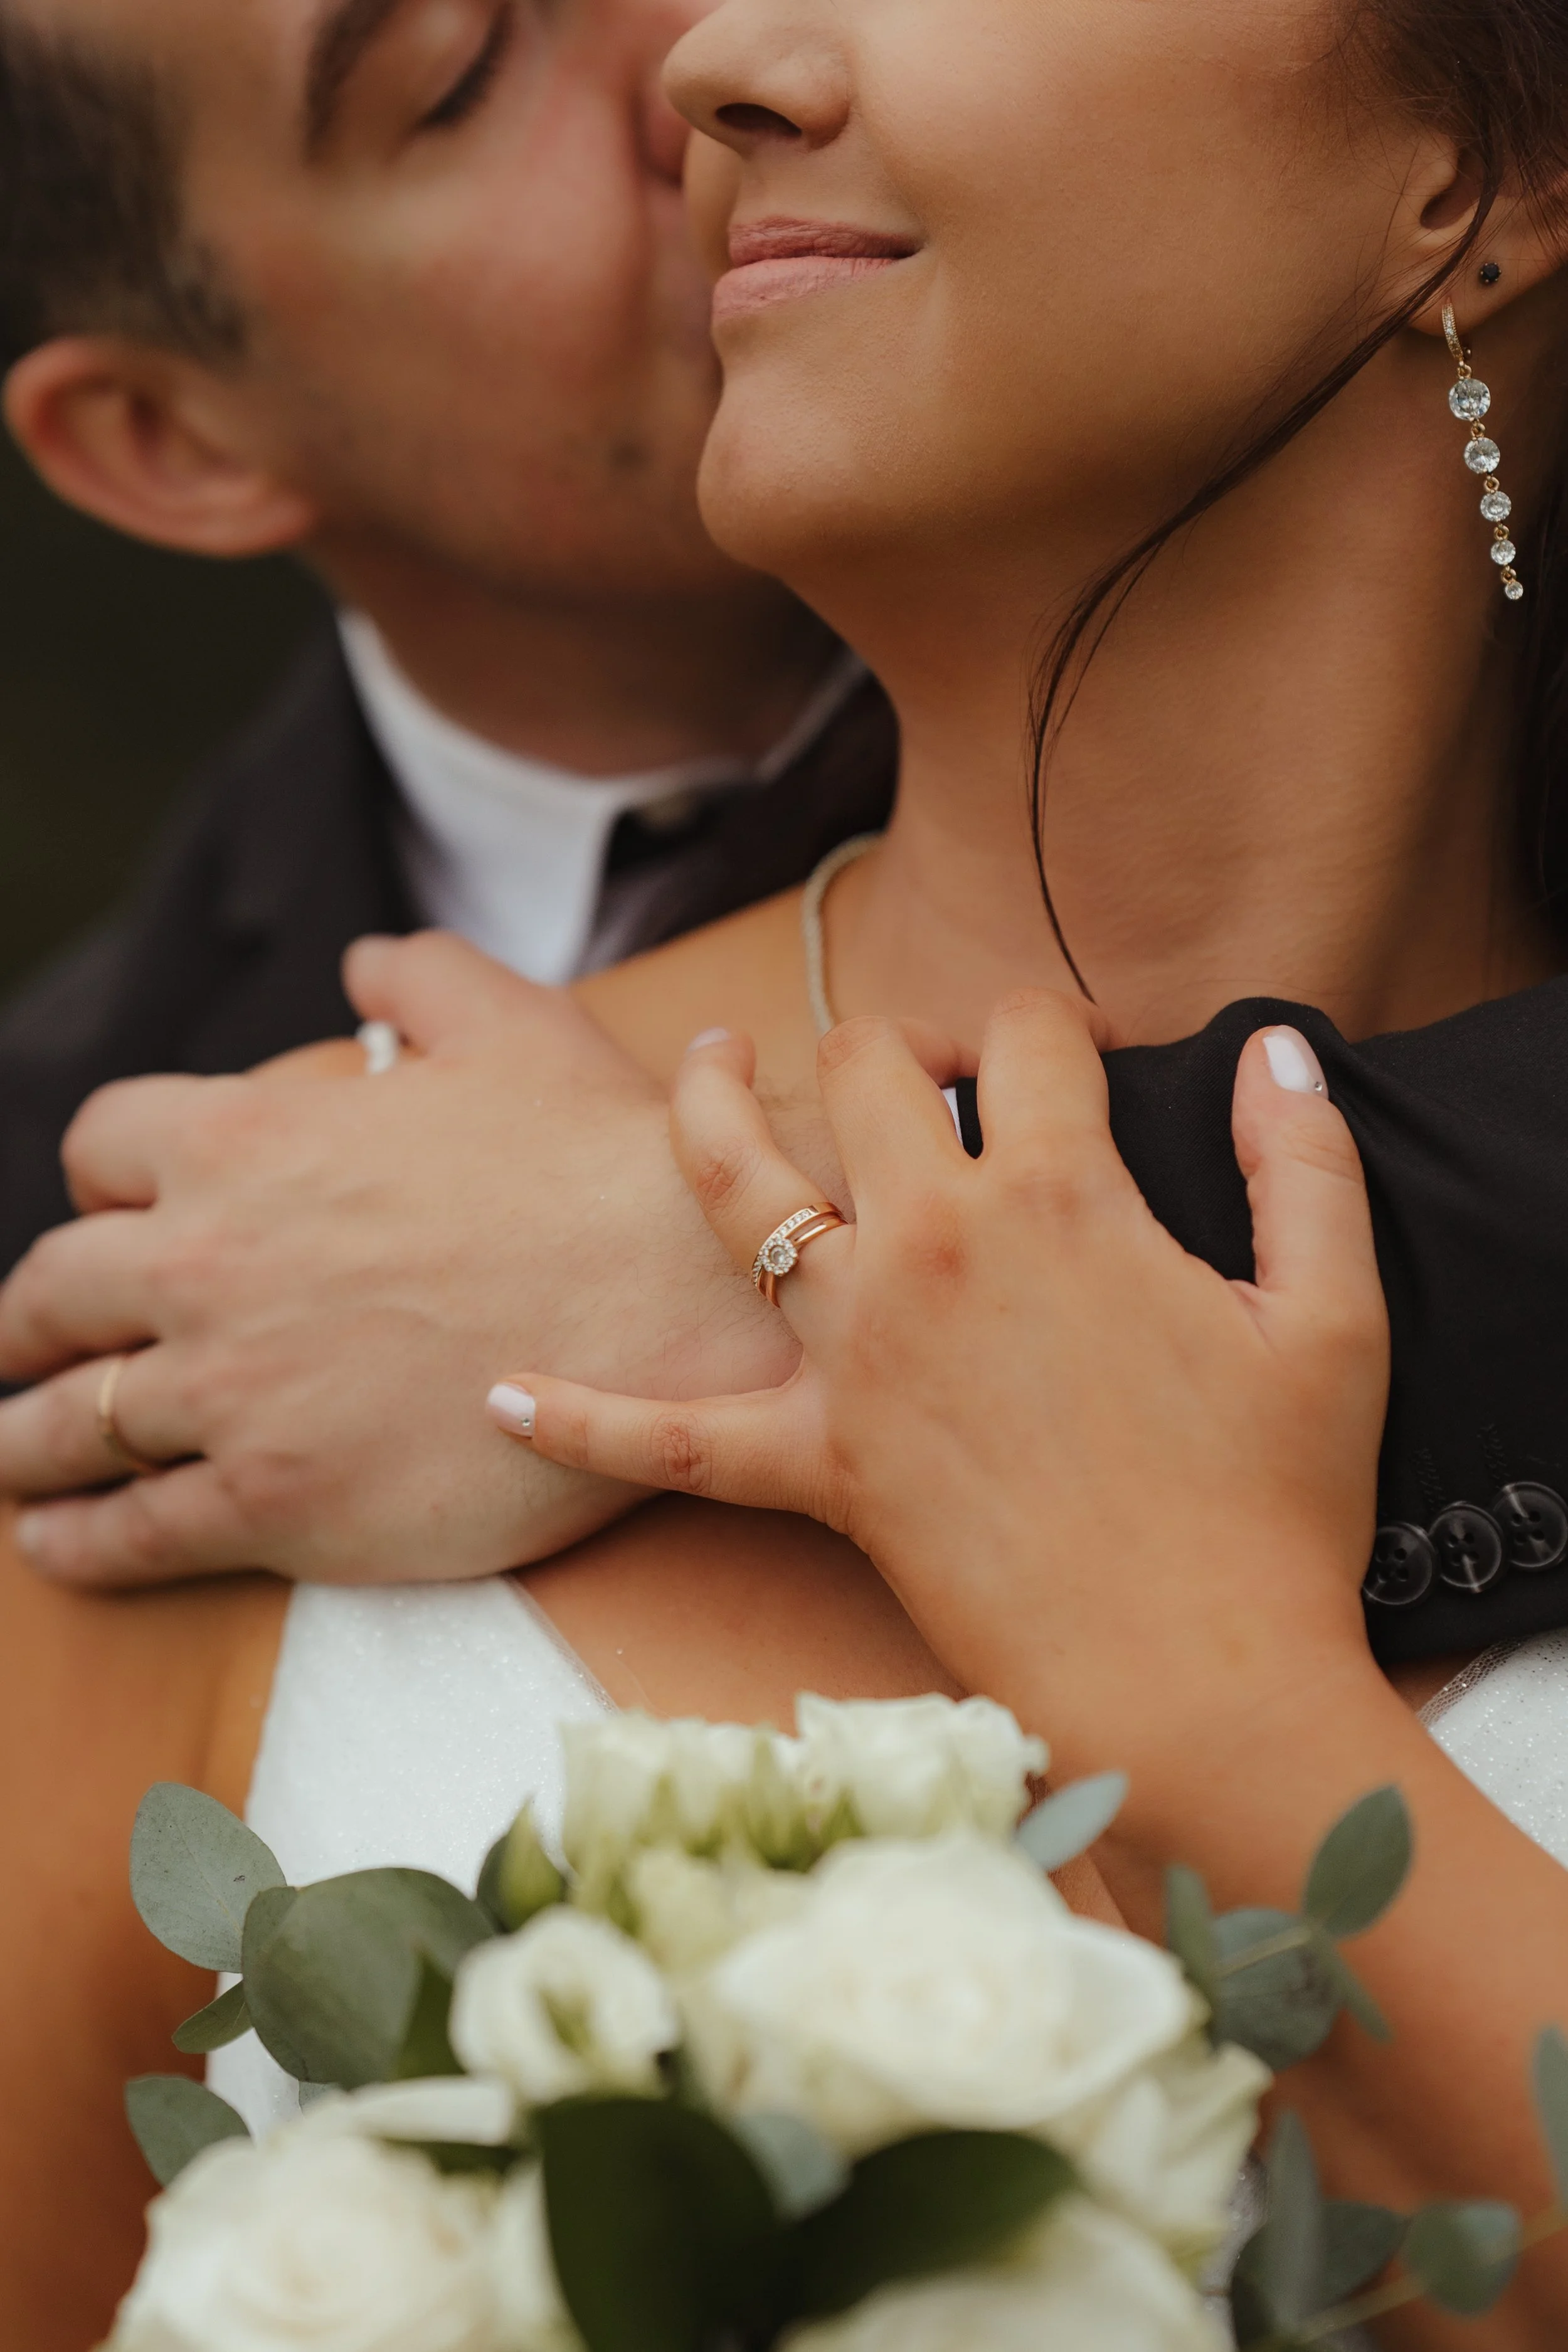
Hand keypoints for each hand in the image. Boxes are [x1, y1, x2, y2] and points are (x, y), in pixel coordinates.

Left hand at [0, 935, 798, 1586]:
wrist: (682, 1298)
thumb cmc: (602, 1159)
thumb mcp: (510, 1023)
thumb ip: (418, 978)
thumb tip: (364, 965)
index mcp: (242, 1143)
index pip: (101, 1152)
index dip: (100, 1183)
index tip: (113, 1215)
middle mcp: (205, 1267)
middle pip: (49, 1295)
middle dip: (27, 1321)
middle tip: (23, 1342)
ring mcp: (231, 1394)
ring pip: (67, 1425)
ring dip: (24, 1441)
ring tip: (7, 1458)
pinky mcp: (277, 1503)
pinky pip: (132, 1532)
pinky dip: (77, 1541)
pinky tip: (56, 1545)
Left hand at [503, 992, 1390, 1785]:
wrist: (1199, 1678)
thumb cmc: (1274, 1507)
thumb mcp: (1334, 1315)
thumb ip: (1305, 1163)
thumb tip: (1275, 1050)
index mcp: (1060, 1196)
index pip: (1034, 1037)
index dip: (1060, 1025)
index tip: (1082, 1056)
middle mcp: (934, 1246)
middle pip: (870, 1069)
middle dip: (897, 1039)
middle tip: (925, 1065)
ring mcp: (857, 1352)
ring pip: (740, 1185)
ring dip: (709, 1106)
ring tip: (705, 1059)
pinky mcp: (816, 1465)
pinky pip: (669, 1439)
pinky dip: (581, 1417)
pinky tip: (497, 1393)